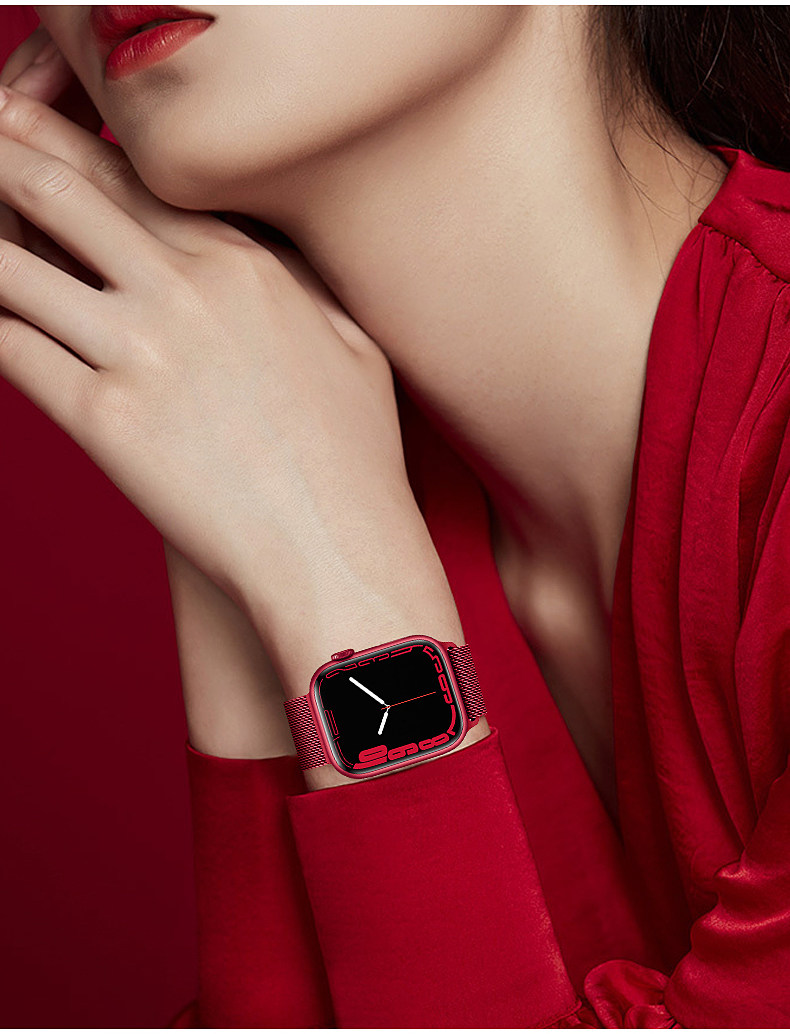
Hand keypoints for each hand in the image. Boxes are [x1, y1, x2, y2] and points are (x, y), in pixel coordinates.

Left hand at [0, 84, 413, 632]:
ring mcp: (141, 351)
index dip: (70, 141)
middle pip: (63, 194)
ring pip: (15, 266)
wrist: (339, 549)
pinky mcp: (104, 419)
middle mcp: (187, 290)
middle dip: (3, 154)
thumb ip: (301, 285)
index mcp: (246, 265)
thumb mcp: (353, 345)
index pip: (136, 176)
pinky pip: (11, 351)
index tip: (29, 121)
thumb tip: (270, 256)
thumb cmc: (355, 458)